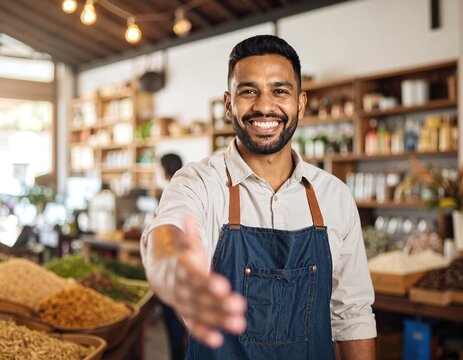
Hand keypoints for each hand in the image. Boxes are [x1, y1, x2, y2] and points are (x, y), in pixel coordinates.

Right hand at [172, 215, 246, 347]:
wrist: (163, 277)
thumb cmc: (183, 260)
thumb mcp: (187, 248)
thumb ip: (190, 235)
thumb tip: (188, 216)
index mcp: (181, 268)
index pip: (194, 276)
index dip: (207, 281)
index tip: (223, 285)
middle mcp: (180, 288)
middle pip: (199, 297)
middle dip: (218, 303)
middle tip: (239, 304)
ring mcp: (183, 303)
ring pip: (199, 313)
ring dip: (218, 319)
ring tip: (240, 324)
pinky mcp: (186, 316)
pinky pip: (193, 326)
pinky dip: (204, 334)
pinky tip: (219, 340)